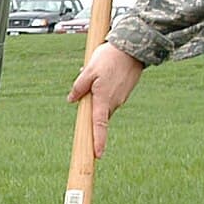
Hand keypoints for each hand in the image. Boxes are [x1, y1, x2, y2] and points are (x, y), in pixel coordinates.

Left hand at [69, 42, 144, 158]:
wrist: (131, 48)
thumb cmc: (108, 59)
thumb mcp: (88, 71)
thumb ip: (79, 87)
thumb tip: (71, 100)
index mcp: (103, 100)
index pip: (99, 125)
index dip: (98, 141)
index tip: (98, 155)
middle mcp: (114, 102)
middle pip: (98, 114)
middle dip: (91, 107)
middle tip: (86, 83)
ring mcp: (121, 98)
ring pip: (104, 104)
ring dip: (97, 96)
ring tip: (96, 73)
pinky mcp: (124, 92)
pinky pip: (111, 97)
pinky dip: (104, 90)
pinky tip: (104, 74)